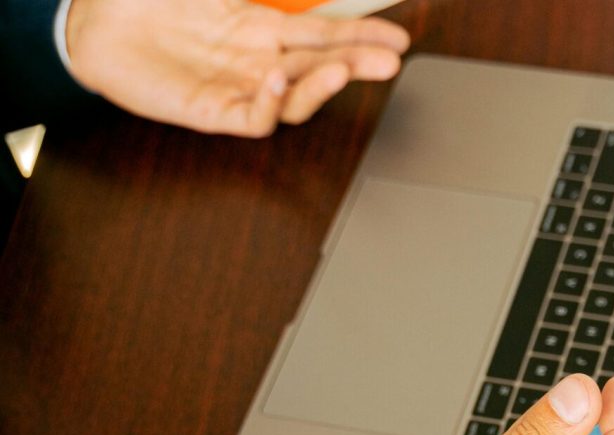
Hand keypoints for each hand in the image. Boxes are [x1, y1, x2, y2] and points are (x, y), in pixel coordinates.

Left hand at [64, 0, 410, 136]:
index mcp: (260, 25)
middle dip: (360, 61)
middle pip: (322, 65)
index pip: (325, 34)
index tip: (396, 37)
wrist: (90, 23)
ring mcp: (238, 87)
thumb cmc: (144, 0)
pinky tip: (275, 79)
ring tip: (344, 69)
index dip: (362, 35)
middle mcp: (256, 59)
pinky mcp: (213, 113)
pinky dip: (271, 104)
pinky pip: (256, 118)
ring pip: (297, 96)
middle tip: (391, 60)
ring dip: (323, 85)